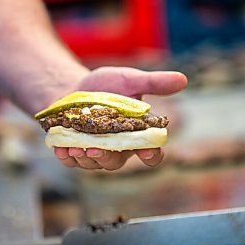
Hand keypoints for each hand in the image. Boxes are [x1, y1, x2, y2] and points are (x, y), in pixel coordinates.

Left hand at [53, 66, 187, 170]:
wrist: (71, 88)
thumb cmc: (105, 87)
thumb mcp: (128, 80)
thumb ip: (153, 83)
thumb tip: (183, 80)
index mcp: (135, 135)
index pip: (150, 153)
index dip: (151, 155)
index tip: (147, 150)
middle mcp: (116, 149)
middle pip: (116, 162)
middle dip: (106, 157)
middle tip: (96, 148)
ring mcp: (93, 153)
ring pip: (92, 164)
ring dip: (84, 158)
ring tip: (75, 146)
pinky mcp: (73, 152)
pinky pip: (70, 161)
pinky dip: (66, 156)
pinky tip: (61, 148)